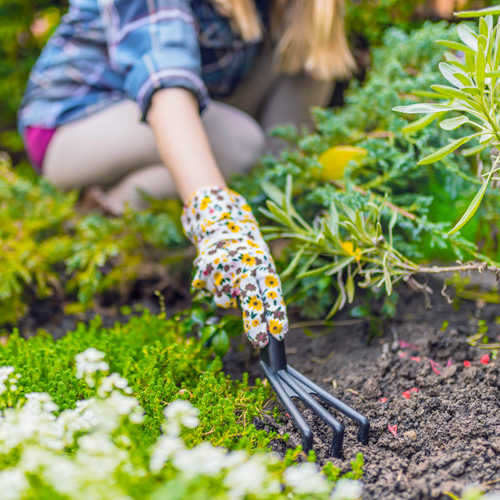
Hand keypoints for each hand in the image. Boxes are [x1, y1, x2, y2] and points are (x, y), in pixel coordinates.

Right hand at [181, 186, 287, 346]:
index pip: (273, 293)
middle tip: (259, 342)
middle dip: (255, 323)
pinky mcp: (203, 269)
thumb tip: (268, 331)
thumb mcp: (262, 266)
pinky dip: (213, 289)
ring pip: (225, 302)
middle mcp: (244, 265)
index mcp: (264, 264)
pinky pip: (209, 293)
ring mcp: (222, 267)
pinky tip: (217, 275)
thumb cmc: (249, 256)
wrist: (222, 226)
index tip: (279, 335)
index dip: (277, 314)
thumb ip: (263, 292)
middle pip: (250, 299)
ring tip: (231, 279)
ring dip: (228, 299)